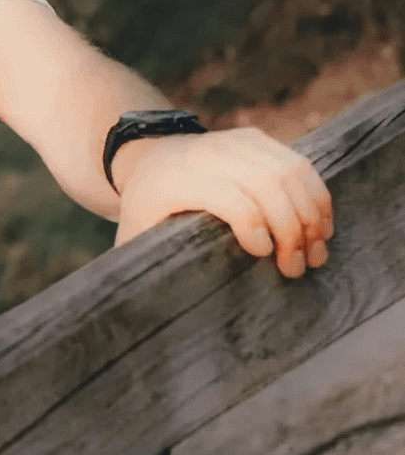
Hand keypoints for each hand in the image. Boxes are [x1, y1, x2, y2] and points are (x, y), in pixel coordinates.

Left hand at [111, 125, 332, 277]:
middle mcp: (211, 154)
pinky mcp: (258, 139)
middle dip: (292, 230)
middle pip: (268, 185)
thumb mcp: (133, 234)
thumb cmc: (145, 207)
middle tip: (299, 268)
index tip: (265, 258)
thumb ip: (139, 265)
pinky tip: (320, 227)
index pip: (232, 200)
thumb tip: (138, 315)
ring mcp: (237, 142)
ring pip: (290, 173)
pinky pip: (299, 164)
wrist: (148, 157)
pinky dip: (316, 196)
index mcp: (179, 179)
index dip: (256, 229)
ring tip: (316, 252)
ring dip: (311, 215)